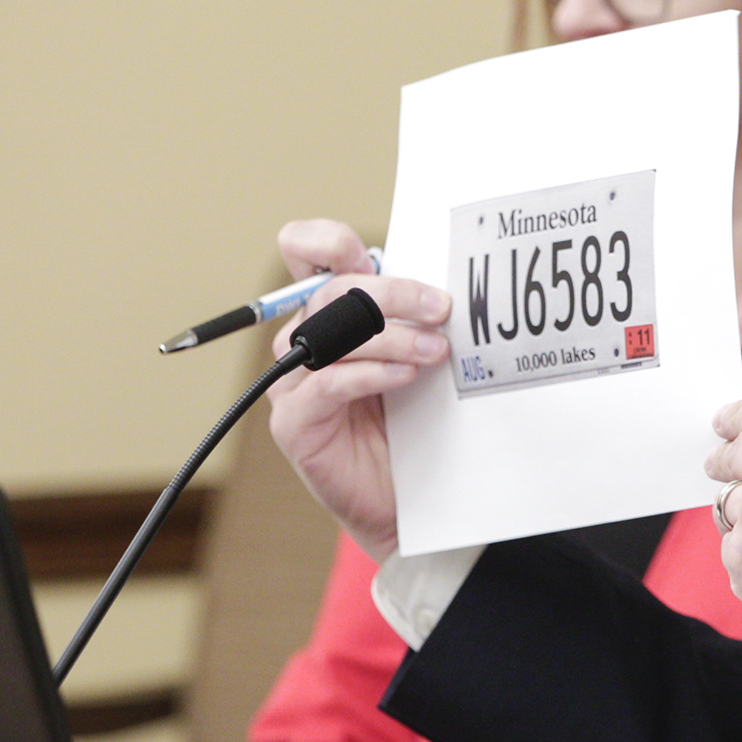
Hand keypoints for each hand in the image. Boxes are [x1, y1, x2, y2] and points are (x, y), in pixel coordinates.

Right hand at [264, 219, 450, 560]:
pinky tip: (405, 378)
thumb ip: (419, 320)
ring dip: (390, 336)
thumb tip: (448, 286)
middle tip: (442, 309)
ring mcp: (294, 381)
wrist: (410, 501)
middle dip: (392, 294)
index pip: (307, 254)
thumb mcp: (420, 358)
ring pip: (329, 334)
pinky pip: (326, 383)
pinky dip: (370, 373)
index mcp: (332, 313)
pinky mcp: (296, 422)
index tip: (369, 249)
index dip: (325, 240)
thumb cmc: (414, 423)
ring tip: (435, 353)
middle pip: (331, 291)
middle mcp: (306, 340)